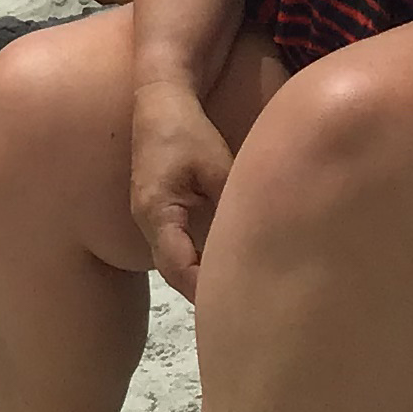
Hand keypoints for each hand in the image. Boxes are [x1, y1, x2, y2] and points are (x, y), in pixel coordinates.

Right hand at [129, 87, 231, 299]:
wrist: (161, 99)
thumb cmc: (187, 131)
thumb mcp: (219, 167)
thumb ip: (236, 205)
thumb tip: (265, 239)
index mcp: (157, 212)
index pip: (178, 269)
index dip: (205, 292)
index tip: (236, 309)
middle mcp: (147, 220)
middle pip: (175, 271)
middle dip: (204, 293)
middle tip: (242, 313)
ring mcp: (150, 215)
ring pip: (176, 260)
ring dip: (201, 278)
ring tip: (237, 296)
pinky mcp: (159, 208)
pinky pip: (178, 245)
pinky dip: (199, 260)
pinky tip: (225, 265)